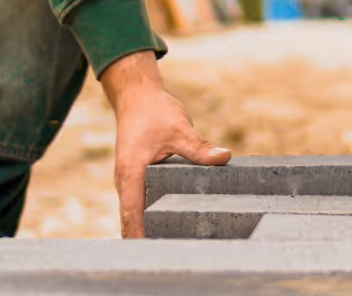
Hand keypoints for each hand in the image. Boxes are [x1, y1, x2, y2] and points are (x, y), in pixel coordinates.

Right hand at [101, 51, 230, 237]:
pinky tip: (180, 218)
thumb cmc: (154, 111)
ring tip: (180, 243)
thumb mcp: (180, 128)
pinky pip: (146, 199)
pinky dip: (157, 210)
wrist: (138, 96)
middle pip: (134, 219)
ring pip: (140, 210)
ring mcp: (132, 179)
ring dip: (154, 225)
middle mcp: (127, 181)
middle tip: (177, 253)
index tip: (153, 255)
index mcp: (130, 174)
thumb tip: (224, 158)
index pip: (132, 216)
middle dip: (150, 237)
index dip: (140, 237)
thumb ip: (200, 147)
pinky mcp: (140, 175)